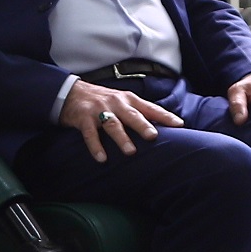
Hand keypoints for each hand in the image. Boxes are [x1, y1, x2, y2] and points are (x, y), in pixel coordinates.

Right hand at [60, 79, 182, 161]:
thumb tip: (163, 128)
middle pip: (131, 115)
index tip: (179, 125)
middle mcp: (116, 103)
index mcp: (129, 100)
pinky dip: (95, 146)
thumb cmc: (103, 101)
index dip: (164, 116)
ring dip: (121, 138)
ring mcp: (99, 110)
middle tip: (153, 136)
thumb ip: (139, 113)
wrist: (71, 93)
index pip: (150, 108)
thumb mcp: (122, 102)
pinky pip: (90, 134)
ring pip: (112, 124)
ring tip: (130, 151)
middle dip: (142, 125)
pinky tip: (102, 158)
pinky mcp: (83, 118)